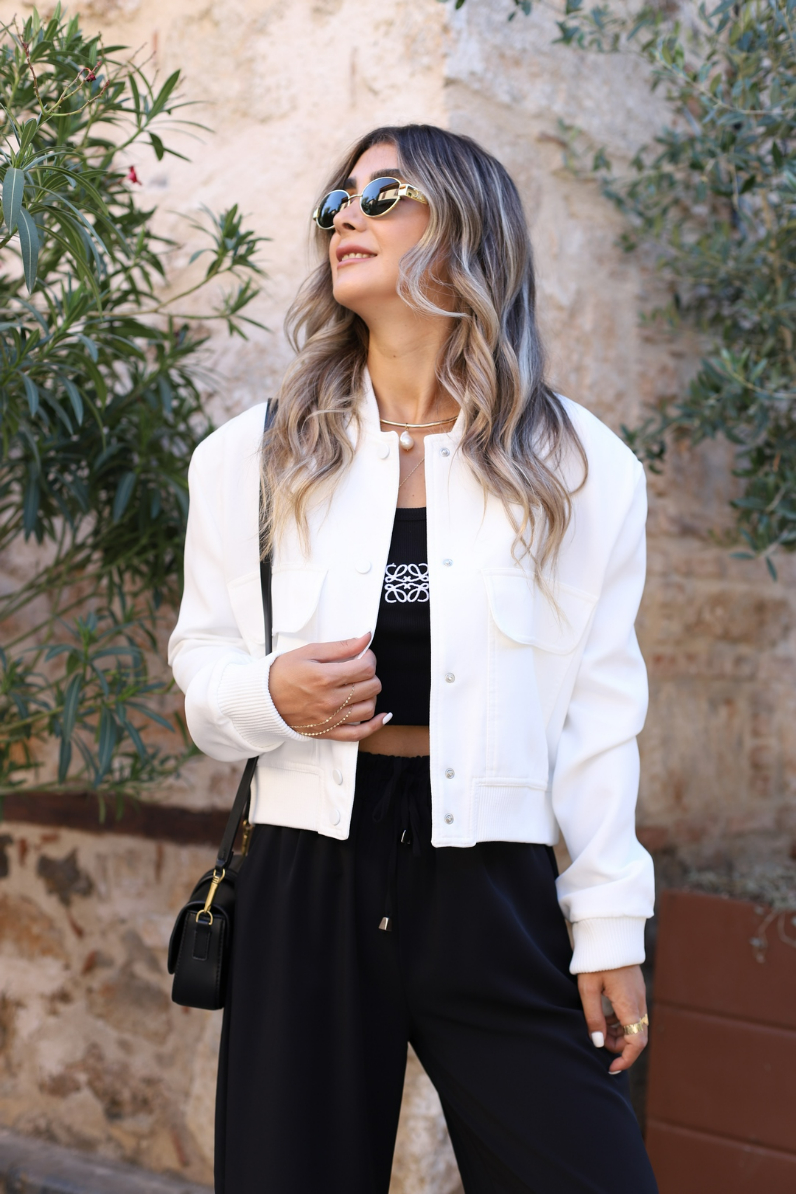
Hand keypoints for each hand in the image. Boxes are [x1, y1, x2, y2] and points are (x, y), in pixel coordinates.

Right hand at [268, 632, 388, 740]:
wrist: (263, 699)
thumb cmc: (282, 674)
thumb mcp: (309, 652)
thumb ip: (341, 646)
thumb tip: (366, 638)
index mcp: (326, 678)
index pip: (366, 668)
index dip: (370, 658)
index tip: (364, 655)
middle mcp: (330, 700)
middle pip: (371, 686)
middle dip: (370, 674)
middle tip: (359, 669)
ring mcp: (331, 718)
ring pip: (369, 708)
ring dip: (370, 694)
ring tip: (360, 687)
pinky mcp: (328, 731)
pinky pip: (358, 733)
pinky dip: (374, 725)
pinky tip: (382, 716)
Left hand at [577, 964, 648, 1073]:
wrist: (609, 933)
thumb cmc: (595, 961)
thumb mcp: (588, 989)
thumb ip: (593, 1017)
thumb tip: (598, 1044)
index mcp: (629, 1005)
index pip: (637, 1043)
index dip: (626, 1059)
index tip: (611, 1067)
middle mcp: (639, 1003)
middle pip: (637, 1037)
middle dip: (620, 1047)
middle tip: (598, 1042)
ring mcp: (639, 996)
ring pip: (635, 1026)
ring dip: (619, 1034)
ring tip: (597, 1028)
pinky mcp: (635, 990)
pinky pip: (632, 1015)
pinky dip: (620, 1022)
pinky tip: (603, 1016)